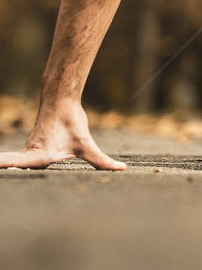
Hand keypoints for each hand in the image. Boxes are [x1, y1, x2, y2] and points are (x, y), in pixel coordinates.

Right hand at [0, 99, 125, 170]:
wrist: (61, 100)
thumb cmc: (71, 121)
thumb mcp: (86, 145)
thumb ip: (102, 161)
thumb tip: (121, 169)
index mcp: (41, 154)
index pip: (17, 164)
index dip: (4, 164)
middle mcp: (31, 154)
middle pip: (13, 167)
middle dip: (3, 167)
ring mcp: (29, 151)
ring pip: (16, 165)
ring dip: (6, 167)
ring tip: (1, 167)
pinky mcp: (31, 148)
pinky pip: (19, 161)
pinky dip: (10, 165)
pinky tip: (4, 167)